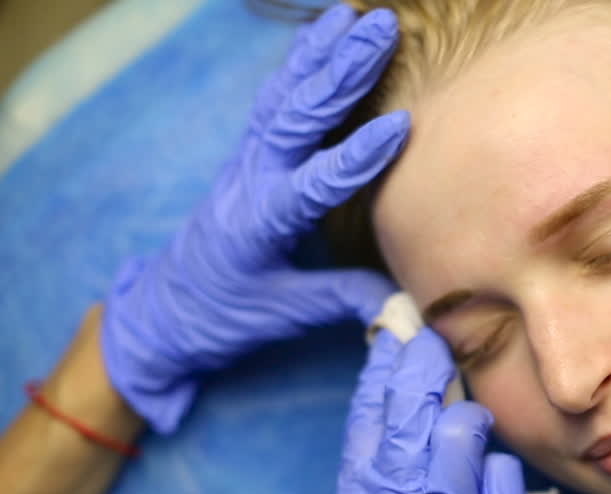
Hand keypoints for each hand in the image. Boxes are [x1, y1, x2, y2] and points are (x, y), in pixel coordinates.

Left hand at [100, 5, 406, 431]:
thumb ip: (345, 301)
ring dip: (322, 53)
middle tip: (382, 30)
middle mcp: (253, 177)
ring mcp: (249, 158)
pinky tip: (326, 35)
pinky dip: (302, 62)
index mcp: (263, 220)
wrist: (168, 305)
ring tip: (357, 16)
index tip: (400, 126)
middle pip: (297, 115)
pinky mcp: (251, 152)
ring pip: (286, 94)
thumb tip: (408, 309)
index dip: (359, 155)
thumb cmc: (226, 314)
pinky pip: (277, 98)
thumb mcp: (285, 315)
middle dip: (341, 70)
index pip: (316, 181)